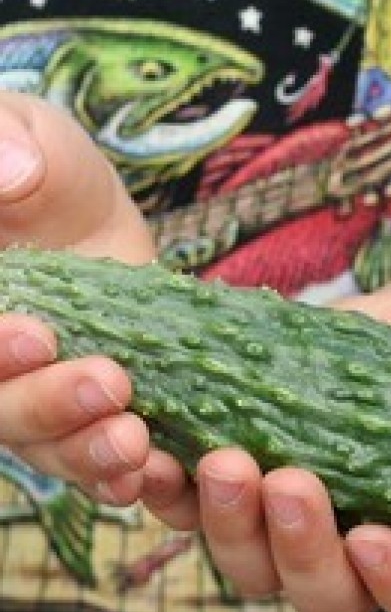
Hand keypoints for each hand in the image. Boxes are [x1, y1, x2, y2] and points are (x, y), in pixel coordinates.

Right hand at [0, 95, 156, 500]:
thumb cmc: (32, 164)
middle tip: (109, 383)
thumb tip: (10, 171)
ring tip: (136, 441)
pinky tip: (155, 473)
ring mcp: (32, 402)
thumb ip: (5, 147)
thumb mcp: (20, 137)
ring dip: (89, 452)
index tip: (34, 334)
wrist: (87, 212)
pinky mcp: (92, 419)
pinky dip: (122, 474)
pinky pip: (96, 462)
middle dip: (48, 405)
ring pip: (46, 448)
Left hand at [143, 292, 390, 611]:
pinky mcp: (240, 499)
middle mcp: (370, 564)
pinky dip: (169, 495)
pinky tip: (154, 453)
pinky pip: (192, 520)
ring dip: (232, 528)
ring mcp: (299, 538)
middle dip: (304, 552)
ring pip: (254, 574)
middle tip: (289, 481)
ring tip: (222, 458)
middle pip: (332, 601)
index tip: (378, 536)